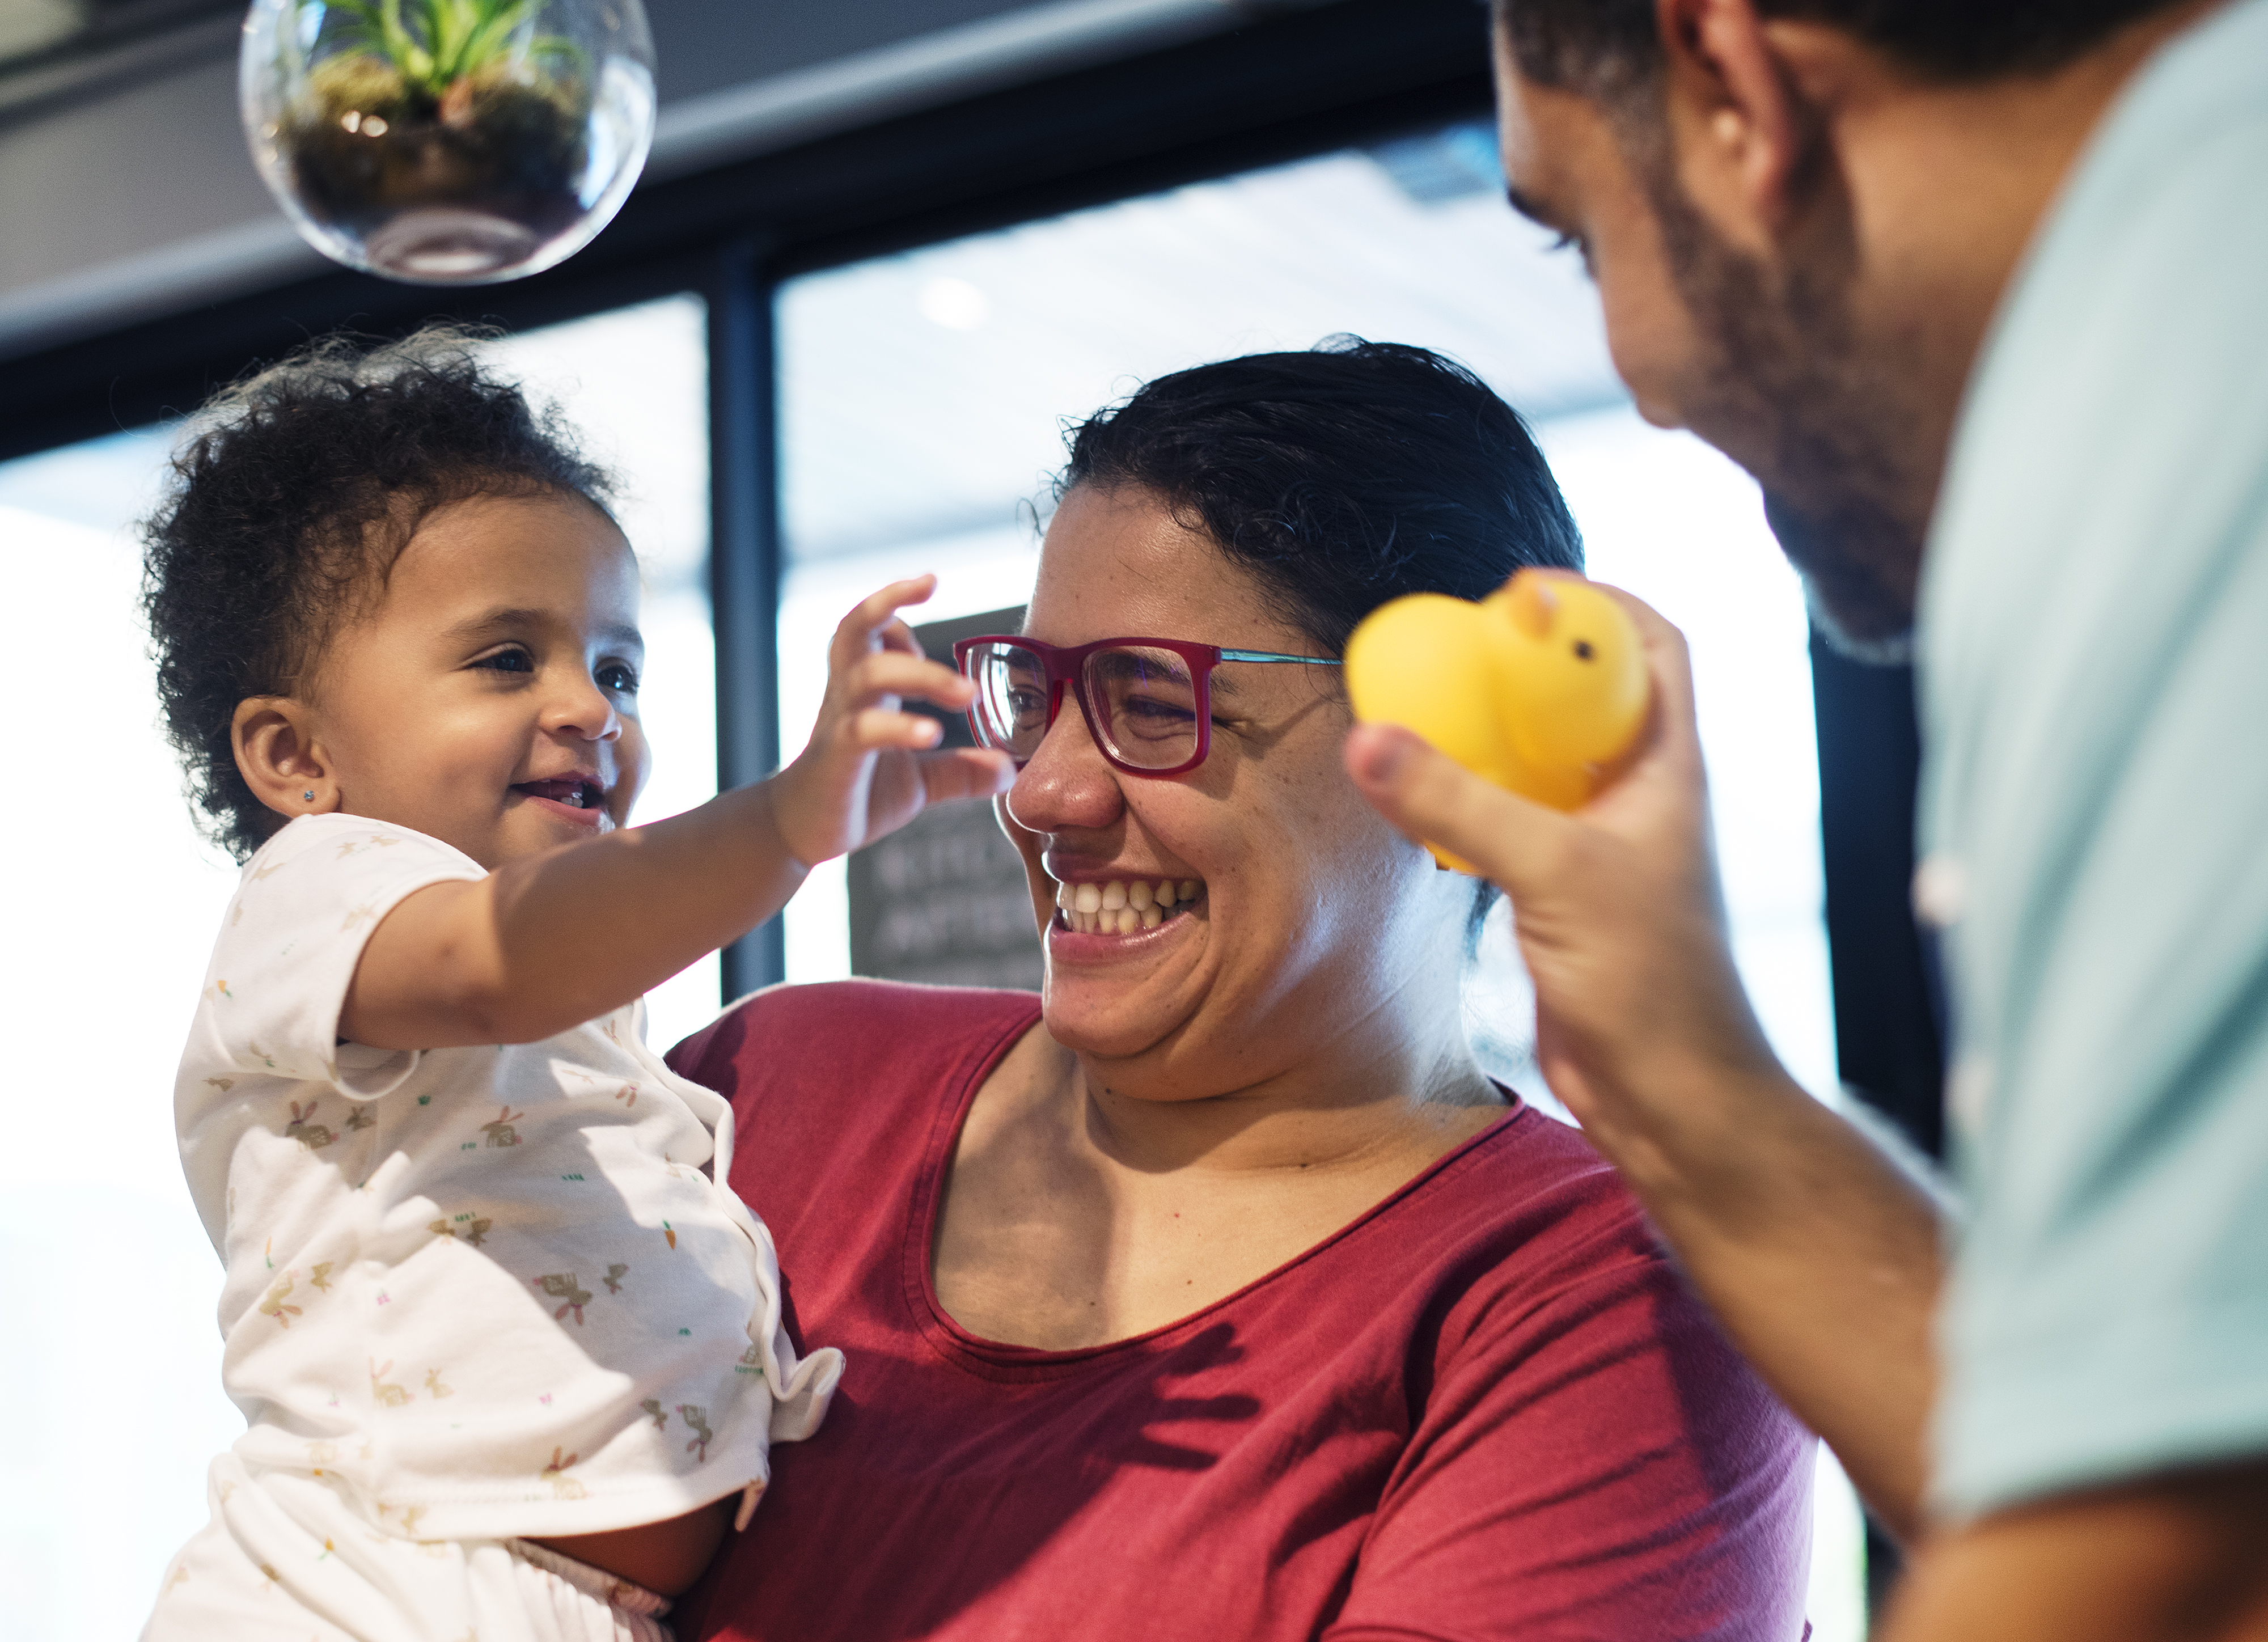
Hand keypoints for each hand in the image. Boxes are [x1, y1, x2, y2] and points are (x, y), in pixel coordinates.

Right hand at [768, 576, 1015, 868]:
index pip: (867, 625)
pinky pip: (862, 730)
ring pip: (867, 673)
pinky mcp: (837, 760)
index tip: (929, 598)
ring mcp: (839, 724)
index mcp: (864, 688)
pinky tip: (931, 733)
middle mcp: (847, 695)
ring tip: (966, 695)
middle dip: (890, 604)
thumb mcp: (919, 780)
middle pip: (853, 628)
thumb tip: (1010, 769)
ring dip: (921, 673)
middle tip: (935, 593)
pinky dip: (899, 727)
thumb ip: (961, 769)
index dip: (893, 605)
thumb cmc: (855, 792)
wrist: (801, 832)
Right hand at [1344, 584, 1780, 1177]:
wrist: (1670, 1097)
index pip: (1653, 646)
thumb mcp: (1553, 874)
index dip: (1597, 604)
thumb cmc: (1651, 984)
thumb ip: (1460, 805)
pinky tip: (1422, 804)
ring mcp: (1601, 847)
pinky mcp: (1562, 896)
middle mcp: (1639, 797)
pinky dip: (1469, 803)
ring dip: (1491, 735)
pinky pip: (1511, 824)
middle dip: (1527, 664)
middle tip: (1455, 646)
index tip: (1522, 592)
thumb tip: (1369, 740)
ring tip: (1426, 712)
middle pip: (1588, 696)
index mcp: (1668, 768)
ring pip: (1544, 762)